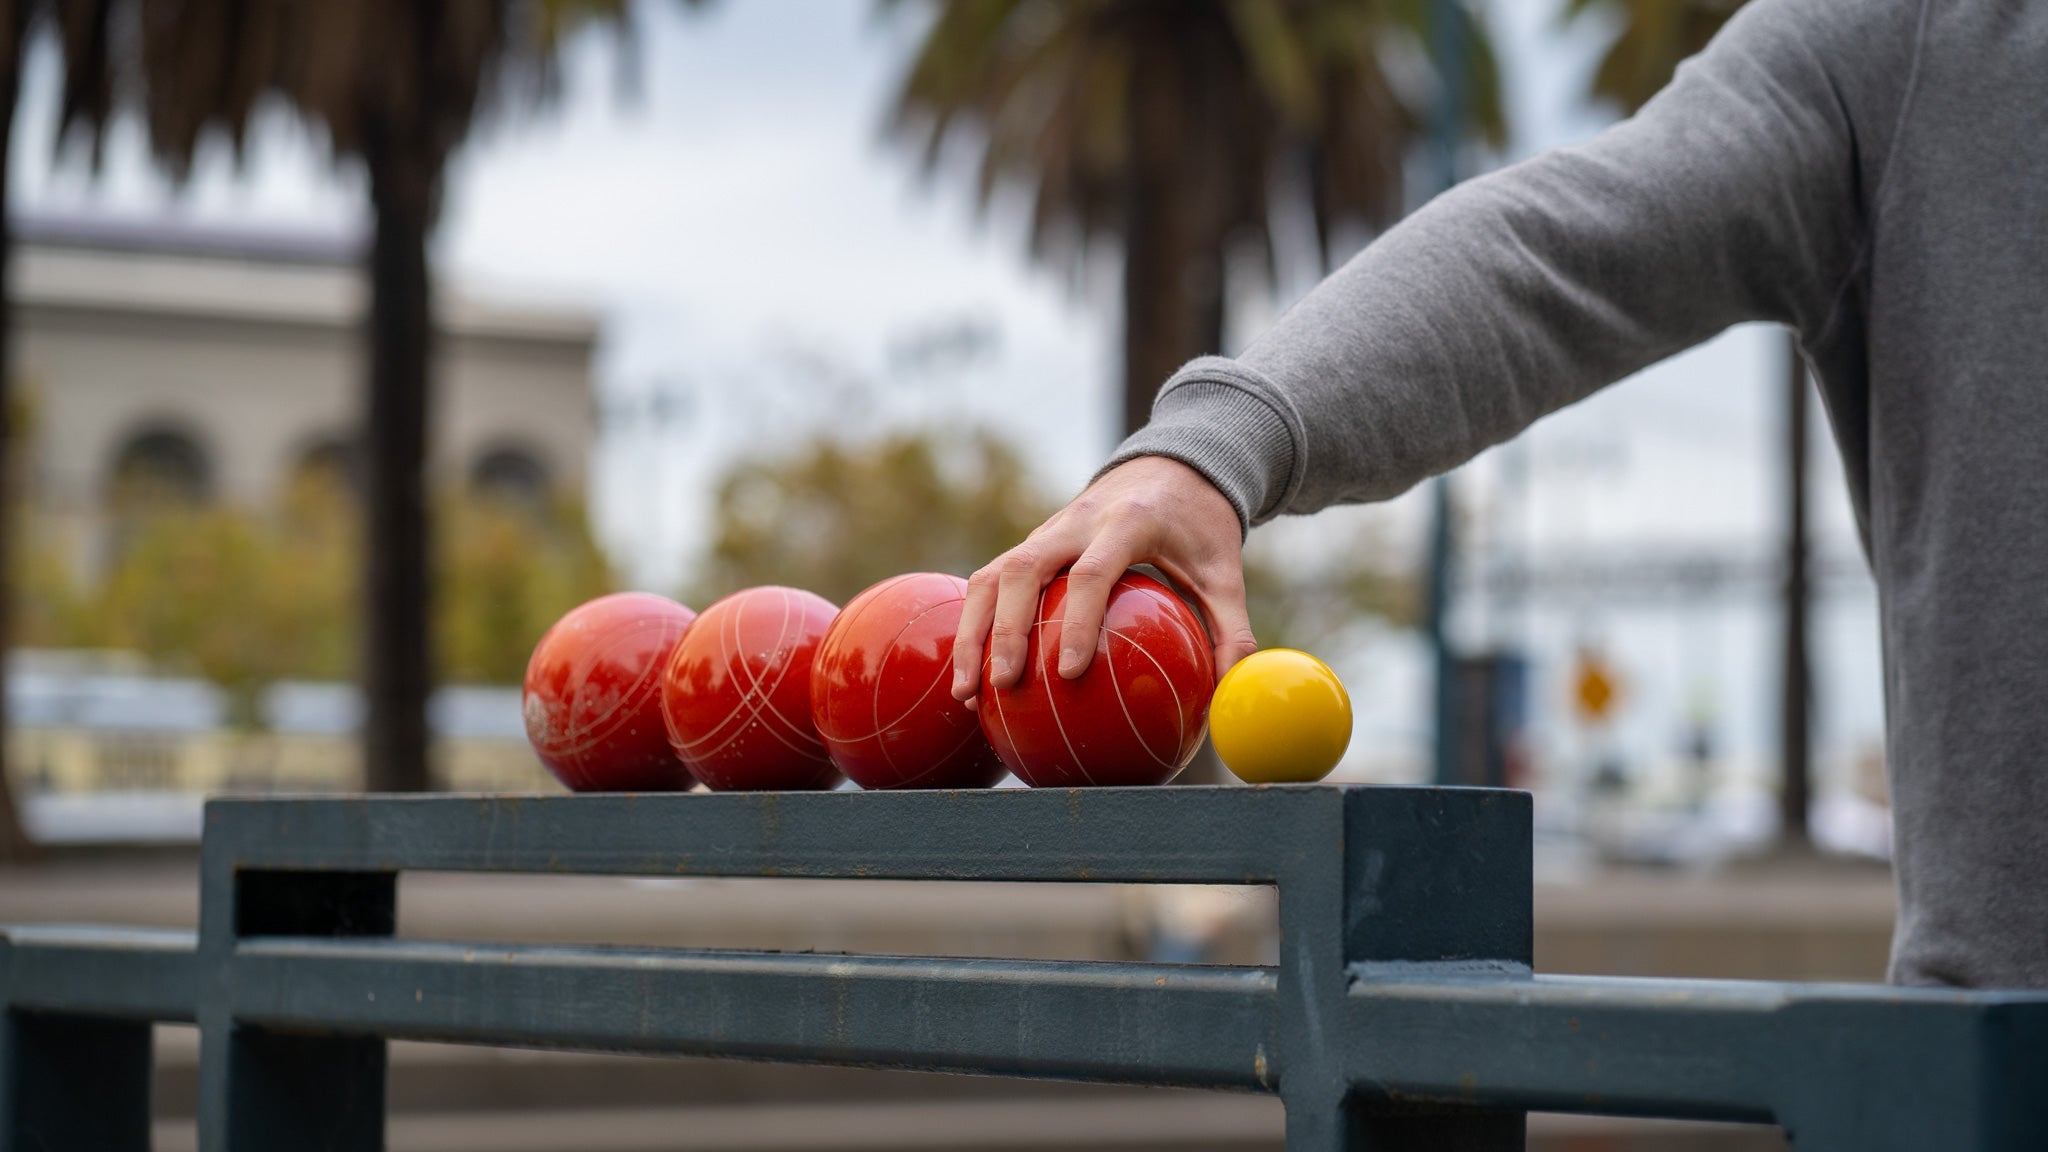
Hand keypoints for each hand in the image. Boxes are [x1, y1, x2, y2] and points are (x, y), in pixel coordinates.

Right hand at [950, 455, 1256, 706]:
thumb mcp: (1226, 573)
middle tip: (1002, 686)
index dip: (1075, 621)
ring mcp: (1048, 529)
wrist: (1172, 464)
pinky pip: (993, 579)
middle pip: (1023, 570)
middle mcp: (1077, 520)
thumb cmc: (1200, 527)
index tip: (1067, 673)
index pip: (1091, 573)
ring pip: (993, 573)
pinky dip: (977, 623)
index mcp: (1127, 522)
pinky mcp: (1034, 541)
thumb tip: (1234, 695)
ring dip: (974, 631)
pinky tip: (973, 675)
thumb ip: (1231, 631)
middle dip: (1006, 630)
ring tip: (966, 692)